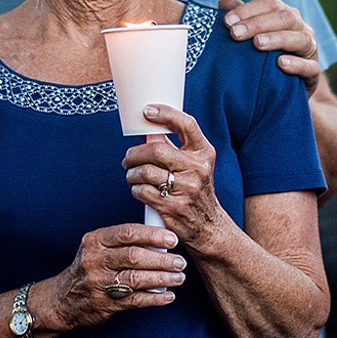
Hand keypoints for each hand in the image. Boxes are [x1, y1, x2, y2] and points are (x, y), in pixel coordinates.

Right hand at [37, 224, 186, 331]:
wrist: (63, 299)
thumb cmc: (89, 268)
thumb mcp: (97, 248)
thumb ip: (123, 242)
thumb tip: (160, 240)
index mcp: (95, 240)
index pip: (128, 233)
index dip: (153, 235)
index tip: (172, 239)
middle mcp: (95, 260)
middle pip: (134, 257)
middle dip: (161, 260)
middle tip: (180, 262)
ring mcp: (98, 283)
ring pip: (136, 279)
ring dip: (161, 279)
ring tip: (178, 278)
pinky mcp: (104, 303)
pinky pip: (134, 300)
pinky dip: (154, 298)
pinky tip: (168, 296)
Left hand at [124, 106, 229, 251]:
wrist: (208, 226)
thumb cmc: (196, 190)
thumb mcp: (194, 165)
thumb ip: (174, 147)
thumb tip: (147, 130)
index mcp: (204, 153)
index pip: (187, 125)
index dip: (166, 114)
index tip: (148, 111)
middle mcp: (197, 169)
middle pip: (157, 150)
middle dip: (135, 153)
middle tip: (128, 158)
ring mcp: (186, 189)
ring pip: (146, 172)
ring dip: (131, 172)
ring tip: (131, 174)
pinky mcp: (172, 207)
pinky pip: (142, 191)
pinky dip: (135, 188)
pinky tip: (138, 188)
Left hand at [220, 0, 321, 94]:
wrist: (282, 89)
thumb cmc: (263, 57)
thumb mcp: (250, 36)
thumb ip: (241, 19)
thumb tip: (225, 2)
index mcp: (285, 15)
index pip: (270, 4)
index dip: (248, 10)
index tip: (227, 22)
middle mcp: (300, 28)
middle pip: (285, 17)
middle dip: (258, 24)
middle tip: (235, 34)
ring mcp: (309, 49)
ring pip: (300, 39)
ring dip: (277, 39)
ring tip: (257, 44)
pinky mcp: (313, 73)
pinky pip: (309, 66)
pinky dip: (296, 64)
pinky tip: (280, 64)